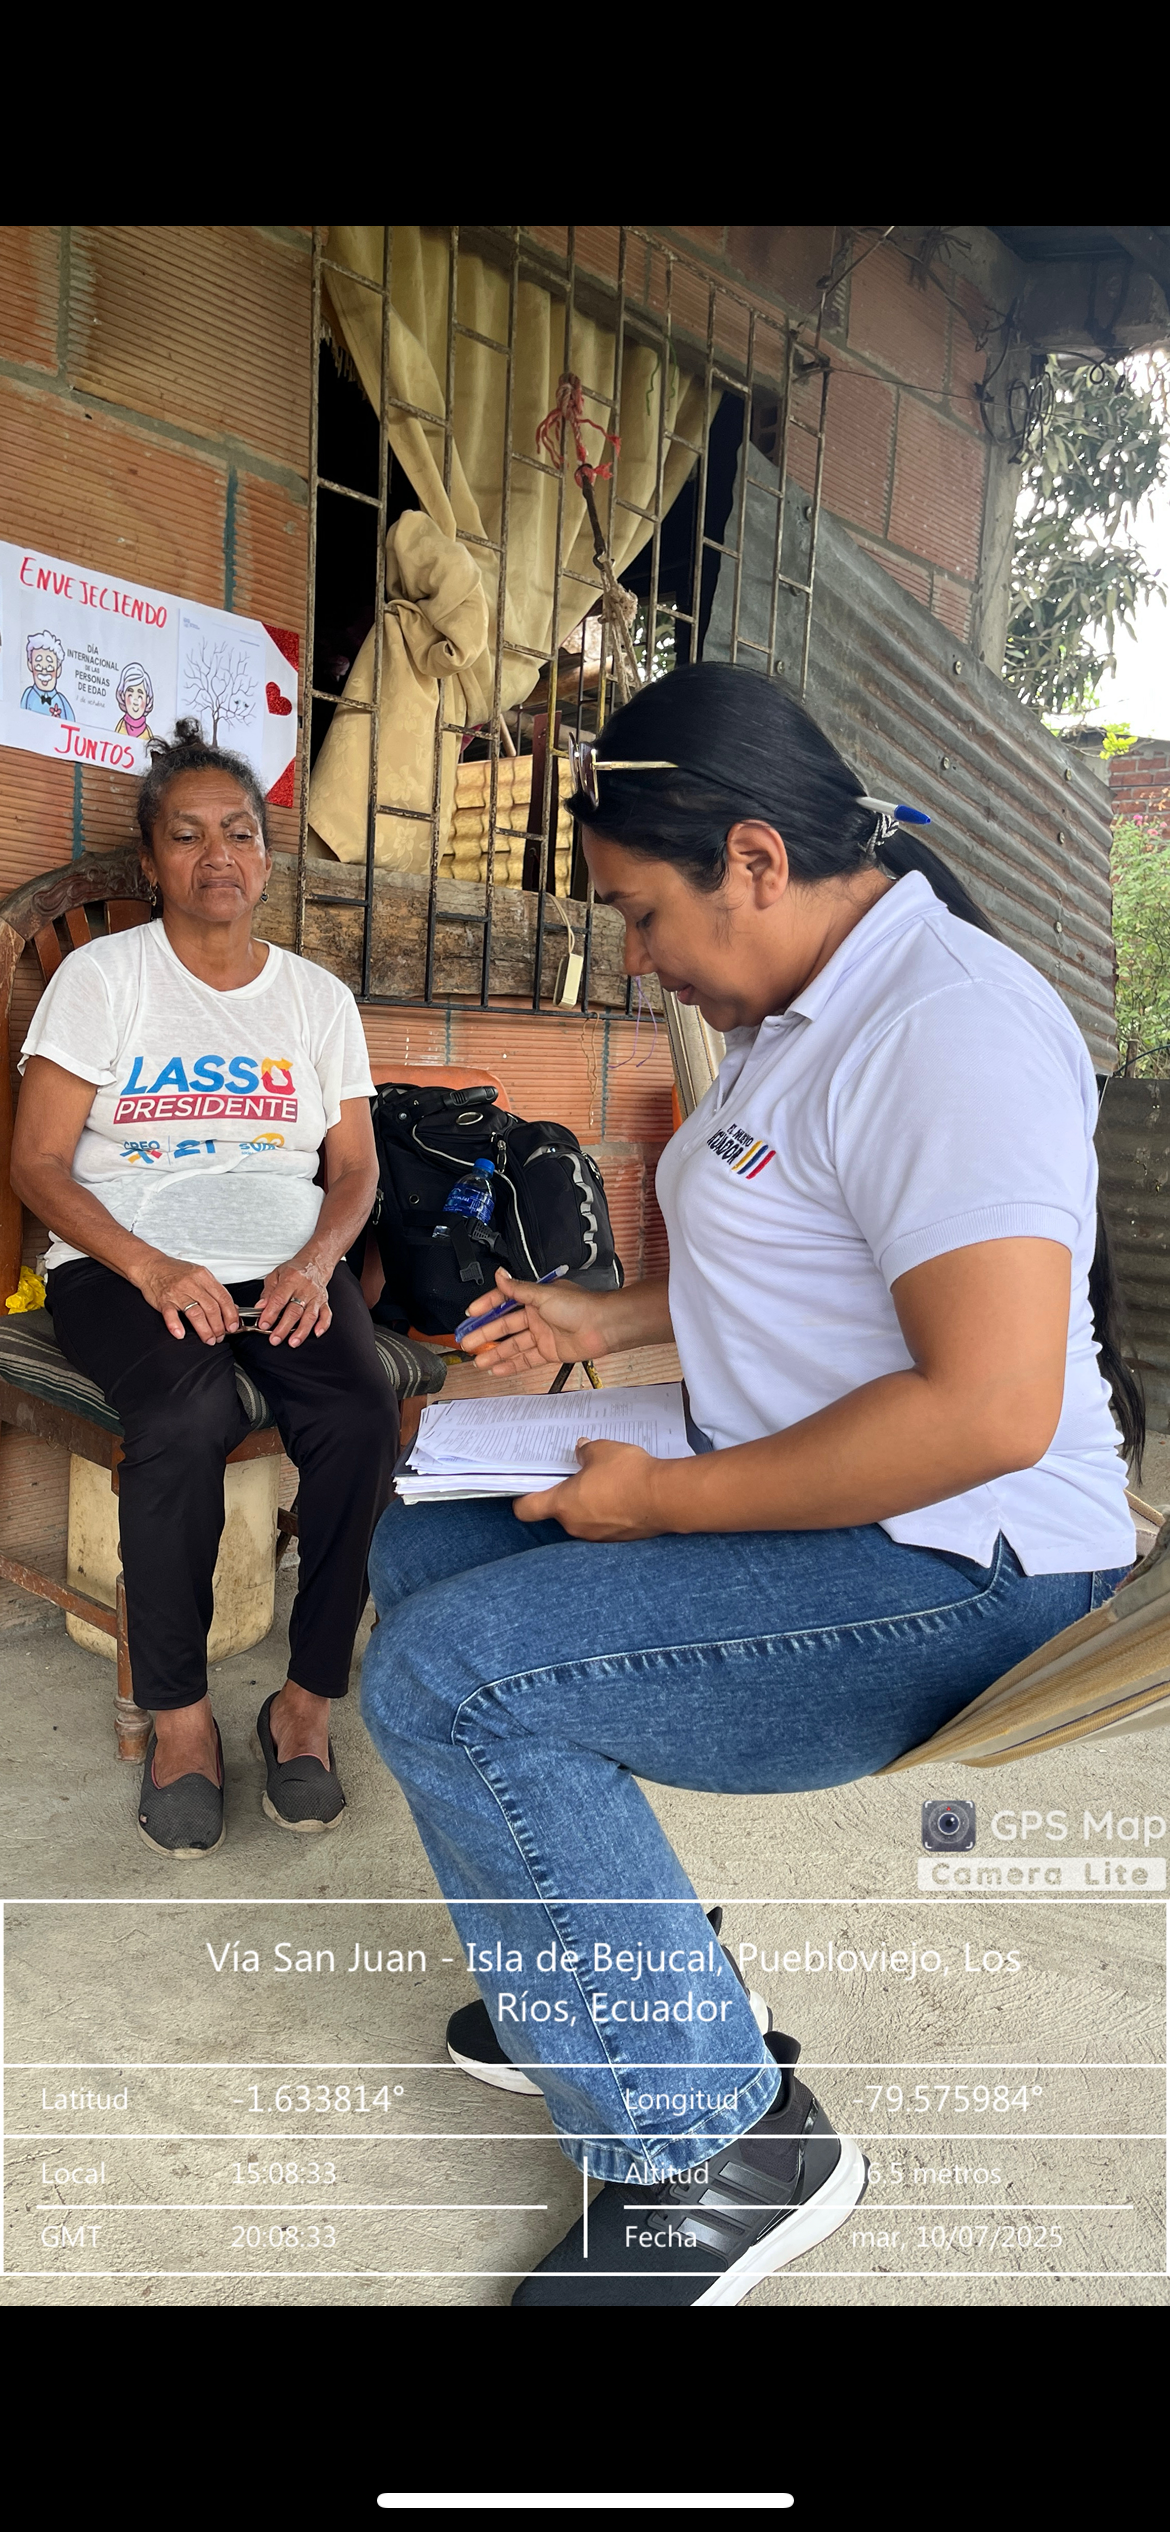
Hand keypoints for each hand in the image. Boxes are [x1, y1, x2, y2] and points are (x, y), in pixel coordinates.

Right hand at [136, 1251, 239, 1343]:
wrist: (151, 1266)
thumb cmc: (175, 1271)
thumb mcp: (199, 1275)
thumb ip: (214, 1290)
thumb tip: (231, 1308)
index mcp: (203, 1276)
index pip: (223, 1297)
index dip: (230, 1315)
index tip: (232, 1326)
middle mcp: (191, 1283)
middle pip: (211, 1308)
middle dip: (218, 1326)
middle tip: (220, 1336)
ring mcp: (177, 1292)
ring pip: (195, 1313)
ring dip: (204, 1330)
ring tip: (208, 1339)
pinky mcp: (163, 1300)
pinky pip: (170, 1314)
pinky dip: (176, 1325)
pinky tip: (181, 1334)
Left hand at [257, 1256, 331, 1345]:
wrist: (314, 1264)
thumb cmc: (294, 1271)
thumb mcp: (276, 1275)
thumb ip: (268, 1292)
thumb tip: (260, 1307)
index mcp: (291, 1279)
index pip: (279, 1299)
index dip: (271, 1313)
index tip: (264, 1324)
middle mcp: (305, 1289)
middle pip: (294, 1310)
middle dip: (284, 1327)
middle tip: (275, 1339)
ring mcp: (316, 1297)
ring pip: (310, 1316)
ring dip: (302, 1331)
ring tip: (293, 1342)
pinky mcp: (324, 1302)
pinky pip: (326, 1315)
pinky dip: (323, 1325)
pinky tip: (317, 1333)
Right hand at [459, 1270, 619, 1375]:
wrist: (603, 1326)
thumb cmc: (580, 1306)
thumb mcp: (543, 1294)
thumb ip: (518, 1289)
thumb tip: (499, 1274)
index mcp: (534, 1298)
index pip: (504, 1301)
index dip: (487, 1307)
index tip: (471, 1314)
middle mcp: (537, 1316)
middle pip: (505, 1326)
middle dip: (485, 1334)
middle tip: (468, 1342)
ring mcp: (542, 1335)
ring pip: (513, 1345)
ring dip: (495, 1353)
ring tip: (478, 1360)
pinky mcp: (549, 1352)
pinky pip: (526, 1359)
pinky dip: (512, 1364)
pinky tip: (498, 1369)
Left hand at [513, 1438, 664, 1539]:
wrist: (665, 1498)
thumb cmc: (627, 1474)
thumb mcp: (601, 1450)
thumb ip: (585, 1452)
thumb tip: (581, 1451)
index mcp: (562, 1504)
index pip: (527, 1510)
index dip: (523, 1498)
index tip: (528, 1488)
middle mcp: (575, 1525)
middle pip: (558, 1512)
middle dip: (567, 1495)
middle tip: (579, 1475)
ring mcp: (597, 1536)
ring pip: (583, 1518)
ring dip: (589, 1504)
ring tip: (607, 1483)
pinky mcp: (618, 1539)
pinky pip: (605, 1524)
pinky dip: (609, 1512)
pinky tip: (623, 1495)